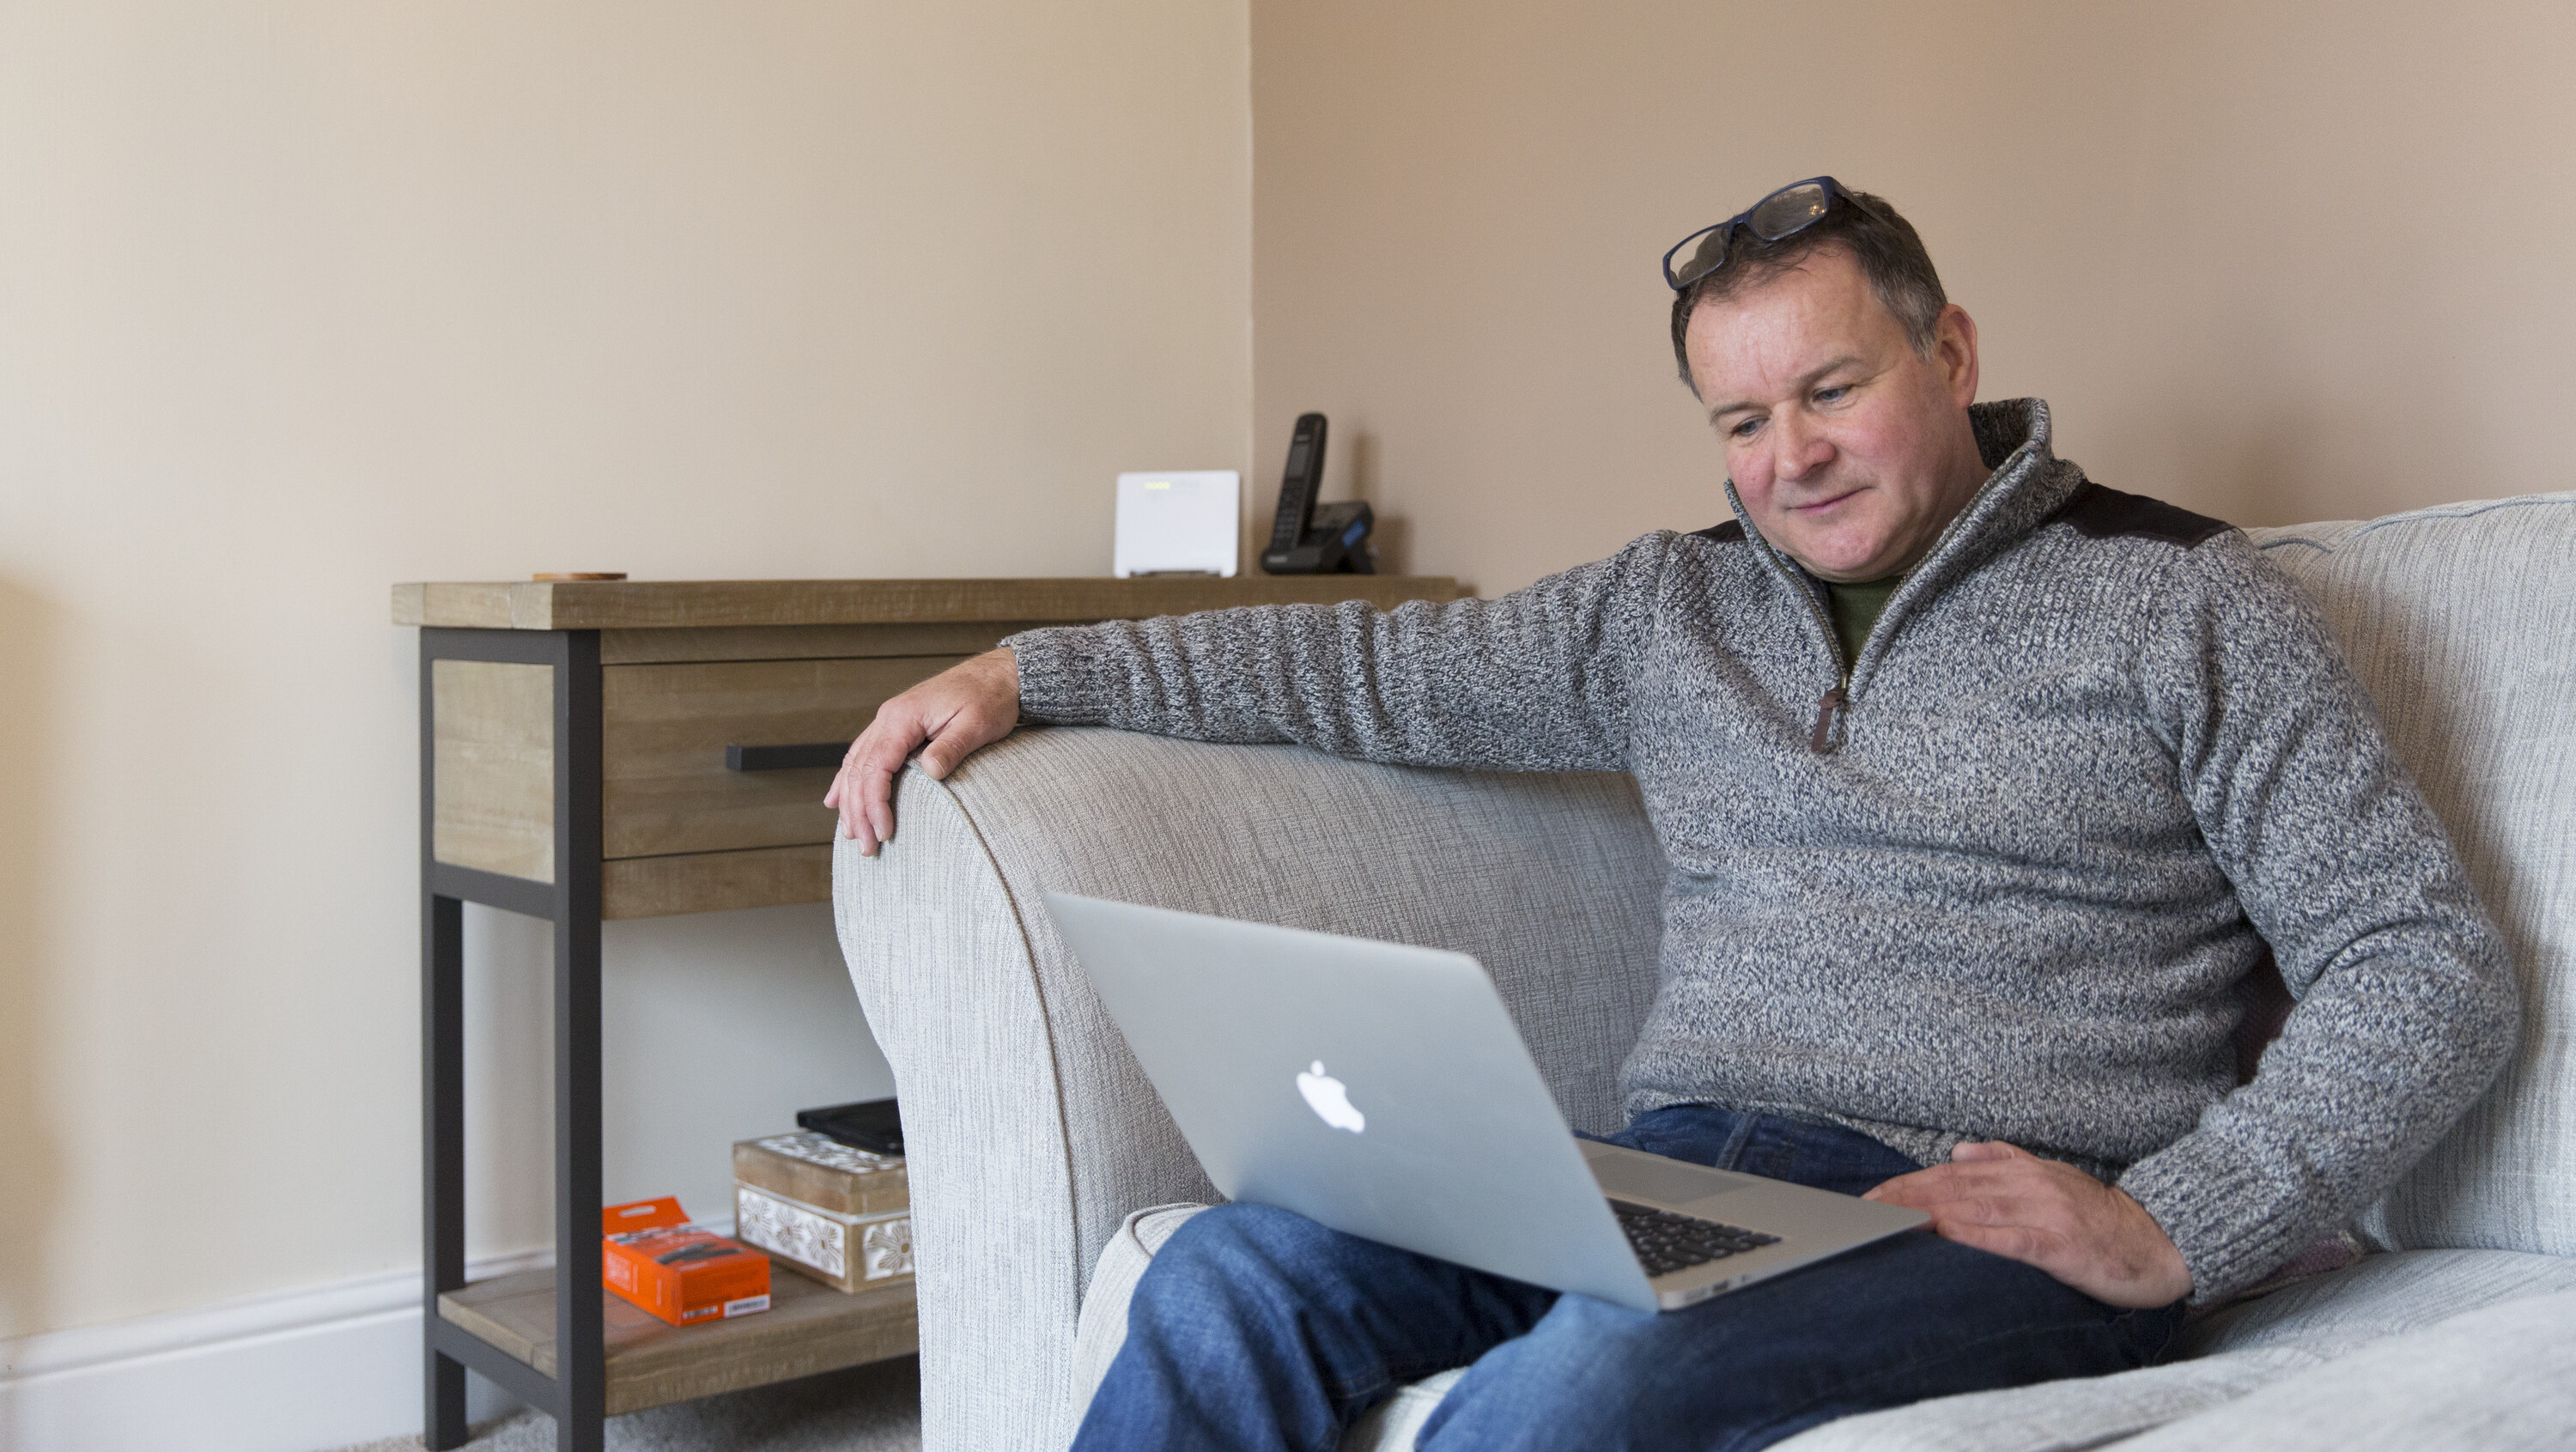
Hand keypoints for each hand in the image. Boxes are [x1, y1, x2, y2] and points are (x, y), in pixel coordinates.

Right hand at [824, 648, 1019, 854]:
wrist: (997, 674)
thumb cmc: (989, 698)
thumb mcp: (977, 724)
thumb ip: (951, 747)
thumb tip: (931, 773)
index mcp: (903, 717)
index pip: (877, 767)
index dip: (875, 803)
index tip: (885, 832)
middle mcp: (888, 718)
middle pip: (859, 770)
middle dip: (858, 812)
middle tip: (867, 848)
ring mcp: (889, 721)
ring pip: (855, 764)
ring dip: (850, 801)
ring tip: (851, 834)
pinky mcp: (896, 727)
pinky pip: (863, 755)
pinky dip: (849, 779)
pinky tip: (837, 799)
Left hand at [1863, 1140, 2191, 1307]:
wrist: (2160, 1241)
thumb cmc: (2100, 1217)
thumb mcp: (2052, 1178)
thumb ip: (2005, 1160)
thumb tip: (1958, 1152)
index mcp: (2020, 1171)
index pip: (1948, 1176)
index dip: (1905, 1185)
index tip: (1868, 1198)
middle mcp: (2027, 1186)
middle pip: (1951, 1189)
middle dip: (1901, 1199)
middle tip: (1860, 1212)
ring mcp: (2045, 1214)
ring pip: (1973, 1209)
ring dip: (1924, 1213)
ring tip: (1885, 1221)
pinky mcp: (2062, 1246)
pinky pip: (2012, 1239)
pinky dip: (1976, 1235)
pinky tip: (1947, 1235)